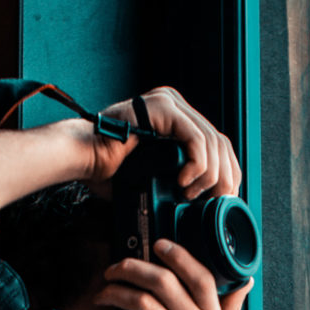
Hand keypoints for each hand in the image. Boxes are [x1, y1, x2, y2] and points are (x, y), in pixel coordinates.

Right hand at [85, 87, 241, 199]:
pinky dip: (196, 166)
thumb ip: (180, 181)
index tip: (223, 200)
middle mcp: (176, 105)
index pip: (218, 144)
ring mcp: (170, 103)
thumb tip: (204, 207)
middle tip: (215, 203)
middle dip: (224, 177)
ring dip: (209, 176)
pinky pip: (195, 139)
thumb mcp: (156, 177)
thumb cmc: (109, 171)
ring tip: (191, 196)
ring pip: (211, 142)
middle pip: (220, 142)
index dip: (227, 174)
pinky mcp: (162, 108)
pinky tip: (183, 183)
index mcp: (177, 119)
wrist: (82, 158)